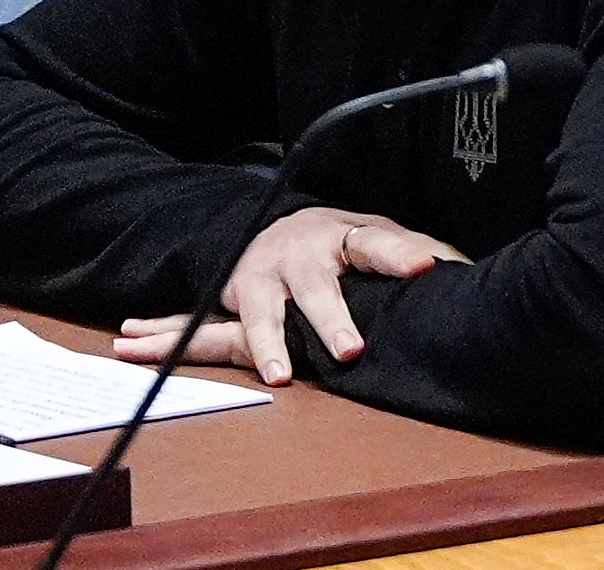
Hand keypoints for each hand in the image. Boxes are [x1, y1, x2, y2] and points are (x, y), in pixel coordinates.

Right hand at [113, 207, 467, 384]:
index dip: (400, 253)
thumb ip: (421, 252)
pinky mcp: (231, 303)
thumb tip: (467, 272)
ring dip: (264, 344)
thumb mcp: (382, 238)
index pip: (376, 240)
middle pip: (316, 286)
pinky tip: (135, 339)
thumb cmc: (340, 242)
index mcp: (341, 236)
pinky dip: (167, 334)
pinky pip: (200, 327)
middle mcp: (297, 256)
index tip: (427, 267)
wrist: (279, 228)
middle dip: (330, 318)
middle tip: (348, 351)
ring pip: (259, 314)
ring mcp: (259, 279)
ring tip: (278, 375)